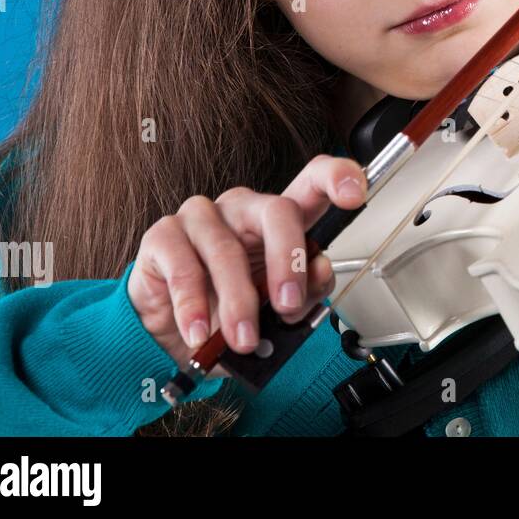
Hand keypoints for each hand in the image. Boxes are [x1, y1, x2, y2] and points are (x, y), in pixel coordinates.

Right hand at [128, 154, 368, 370]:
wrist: (174, 337)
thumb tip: (319, 274)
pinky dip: (193, 306)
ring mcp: (201, 216)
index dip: (337, 178)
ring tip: (243, 339)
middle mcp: (244, 208)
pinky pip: (183, 266)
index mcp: (279, 220)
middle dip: (288, 262)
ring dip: (238, 301)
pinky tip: (199, 331)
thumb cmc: (231, 313)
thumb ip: (305, 291)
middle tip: (288, 306)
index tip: (354, 194)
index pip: (313, 181)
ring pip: (226, 248)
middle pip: (277, 212)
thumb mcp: (276, 311)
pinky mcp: (163, 236)